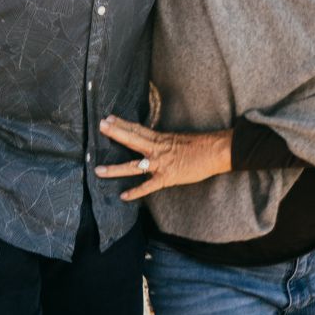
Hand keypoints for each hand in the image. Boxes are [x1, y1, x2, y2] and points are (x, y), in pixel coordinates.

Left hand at [95, 116, 231, 200]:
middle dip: (115, 133)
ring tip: (98, 170)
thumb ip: (163, 141)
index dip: (122, 124)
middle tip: (100, 126)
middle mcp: (157, 149)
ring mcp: (160, 164)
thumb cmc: (200, 145)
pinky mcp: (167, 178)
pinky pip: (148, 186)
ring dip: (115, 169)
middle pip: (132, 139)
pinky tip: (123, 196)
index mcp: (160, 138)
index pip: (137, 129)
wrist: (215, 152)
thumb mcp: (178, 138)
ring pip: (133, 166)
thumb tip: (153, 142)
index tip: (108, 119)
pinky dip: (135, 192)